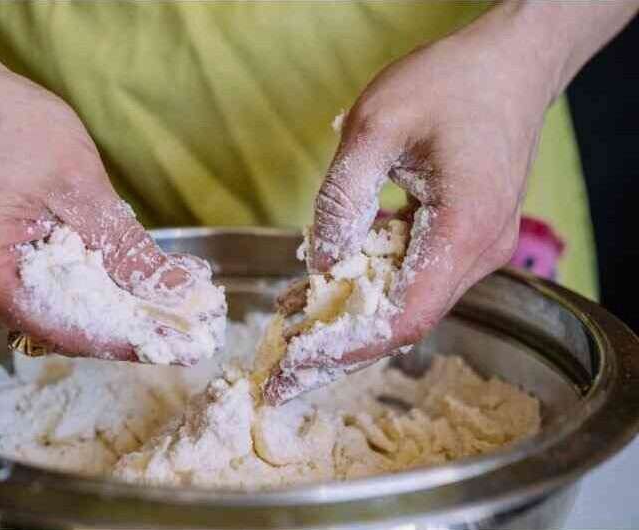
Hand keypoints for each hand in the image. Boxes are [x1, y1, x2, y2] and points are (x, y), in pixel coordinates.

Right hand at [0, 62, 216, 360]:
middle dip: (123, 327)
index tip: (180, 347)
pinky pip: (38, 296)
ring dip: (105, 312)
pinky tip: (122, 287)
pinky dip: (81, 293)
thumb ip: (127, 251)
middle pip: (57, 329)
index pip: (65, 327)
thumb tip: (178, 295)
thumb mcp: (82, 186)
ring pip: (50, 316)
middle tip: (183, 331)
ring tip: (162, 310)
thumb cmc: (10, 125)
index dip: (128, 337)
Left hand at [267, 14, 557, 397]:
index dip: (346, 348)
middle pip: (405, 323)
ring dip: (350, 317)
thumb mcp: (376, 125)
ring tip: (290, 326)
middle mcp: (479, 253)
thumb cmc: (449, 83)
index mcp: (464, 230)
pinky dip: (368, 285)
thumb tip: (320, 260)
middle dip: (339, 349)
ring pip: (407, 303)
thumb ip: (343, 197)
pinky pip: (414, 276)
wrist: (510, 64)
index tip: (294, 365)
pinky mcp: (465, 238)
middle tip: (281, 373)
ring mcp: (478, 249)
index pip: (403, 317)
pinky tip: (323, 282)